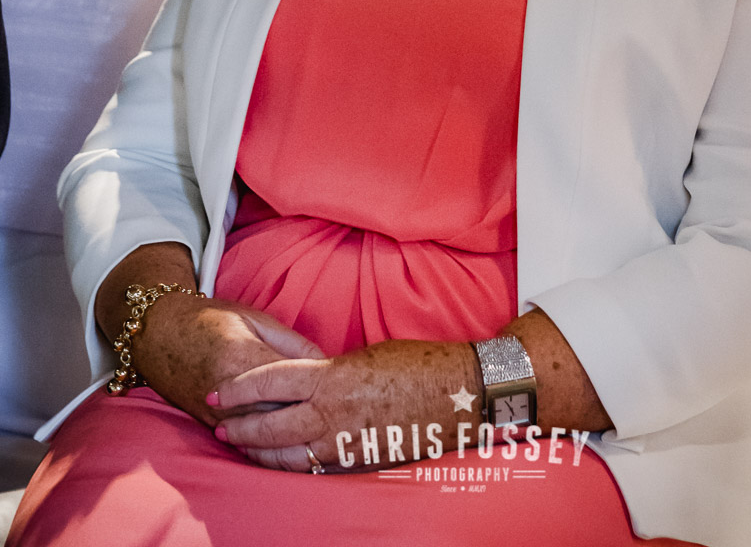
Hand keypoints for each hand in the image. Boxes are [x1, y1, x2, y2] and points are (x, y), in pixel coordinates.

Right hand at [129, 291, 324, 427]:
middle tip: (339, 420)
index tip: (343, 393)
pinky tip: (289, 446)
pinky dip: (266, 447)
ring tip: (321, 437)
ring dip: (290, 439)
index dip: (318, 391)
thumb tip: (325, 364)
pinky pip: (243, 443)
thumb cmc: (210, 319)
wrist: (159, 333)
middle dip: (308, 419)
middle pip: (279, 416)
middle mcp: (229, 392)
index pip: (290, 384)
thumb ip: (292, 343)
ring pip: (262, 437)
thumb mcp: (255, 318)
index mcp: (244, 358)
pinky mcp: (207, 424)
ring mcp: (216, 413)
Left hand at [210, 339, 479, 472]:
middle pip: (272, 425)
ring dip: (261, 452)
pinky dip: (293, 466)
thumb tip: (310, 380)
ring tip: (242, 448)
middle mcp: (333, 414)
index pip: (271, 382)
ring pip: (289, 455)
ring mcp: (346, 443)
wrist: (457, 392)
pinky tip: (281, 464)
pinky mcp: (360, 461)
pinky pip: (316, 468)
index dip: (240, 389)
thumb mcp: (365, 357)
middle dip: (241, 427)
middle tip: (219, 427)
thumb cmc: (416, 363)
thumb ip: (331, 371)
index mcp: (332, 378)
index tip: (219, 394)